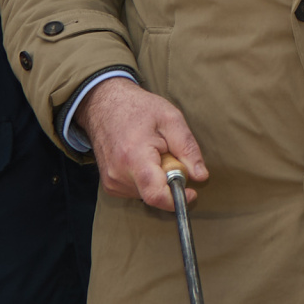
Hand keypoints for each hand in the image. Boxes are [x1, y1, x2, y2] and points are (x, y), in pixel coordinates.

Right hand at [79, 78, 206, 210]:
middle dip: (169, 179)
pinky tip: (141, 159)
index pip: (156, 195)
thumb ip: (188, 148)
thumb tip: (200, 176)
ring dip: (157, 178)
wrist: (103, 104)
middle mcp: (118, 174)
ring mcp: (111, 182)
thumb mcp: (171, 118)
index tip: (191, 191)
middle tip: (167, 153)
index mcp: (134, 157)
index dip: (177, 199)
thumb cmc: (138, 108)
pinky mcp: (110, 185)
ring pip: (147, 193)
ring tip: (152, 152)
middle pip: (155, 194)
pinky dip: (145, 179)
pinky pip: (137, 191)